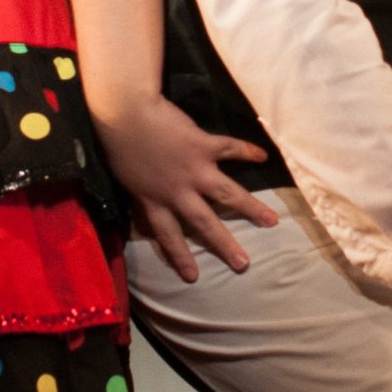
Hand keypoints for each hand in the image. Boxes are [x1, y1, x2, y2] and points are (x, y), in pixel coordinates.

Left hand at [96, 96, 279, 282]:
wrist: (126, 114)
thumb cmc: (120, 144)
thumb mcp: (126, 179)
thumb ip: (140, 196)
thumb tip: (141, 209)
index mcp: (154, 200)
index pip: (168, 234)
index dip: (180, 256)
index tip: (193, 277)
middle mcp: (177, 191)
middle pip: (203, 223)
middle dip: (224, 244)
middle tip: (243, 264)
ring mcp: (194, 169)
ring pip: (226, 193)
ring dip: (251, 207)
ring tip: (272, 220)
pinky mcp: (203, 146)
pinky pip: (229, 149)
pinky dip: (246, 151)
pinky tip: (263, 156)